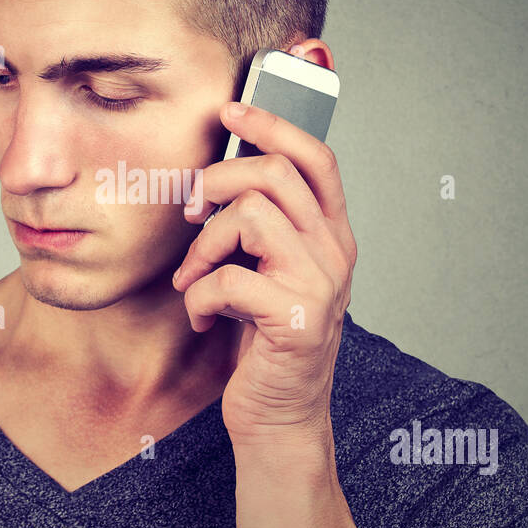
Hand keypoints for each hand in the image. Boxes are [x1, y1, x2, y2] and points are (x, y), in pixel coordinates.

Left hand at [171, 99, 357, 453]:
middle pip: (275, 174)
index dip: (272, 125)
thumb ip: (262, 225)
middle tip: (191, 213)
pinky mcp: (298, 319)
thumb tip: (219, 175)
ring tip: (194, 279)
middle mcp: (335, 252)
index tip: (230, 110)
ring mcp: (322, 285)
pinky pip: (228, 280)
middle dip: (215, 183)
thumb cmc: (265, 341)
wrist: (279, 417)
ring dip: (203, 247)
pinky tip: (203, 320)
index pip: (315, 157)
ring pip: (249, 217)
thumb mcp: (268, 271)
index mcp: (331, 233)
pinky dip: (199, 299)